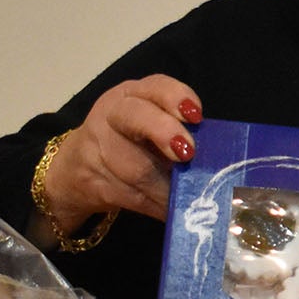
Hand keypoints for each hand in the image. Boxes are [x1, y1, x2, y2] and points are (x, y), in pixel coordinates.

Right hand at [43, 76, 202, 225]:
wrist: (77, 169)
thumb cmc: (130, 143)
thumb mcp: (149, 124)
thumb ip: (180, 131)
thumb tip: (222, 158)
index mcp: (133, 95)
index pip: (154, 86)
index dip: (176, 98)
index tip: (196, 115)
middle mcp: (112, 115)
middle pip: (134, 116)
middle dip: (163, 132)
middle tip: (187, 153)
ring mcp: (98, 148)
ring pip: (134, 167)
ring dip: (168, 186)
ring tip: (191, 197)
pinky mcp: (96, 183)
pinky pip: (132, 197)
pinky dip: (158, 207)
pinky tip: (174, 211)